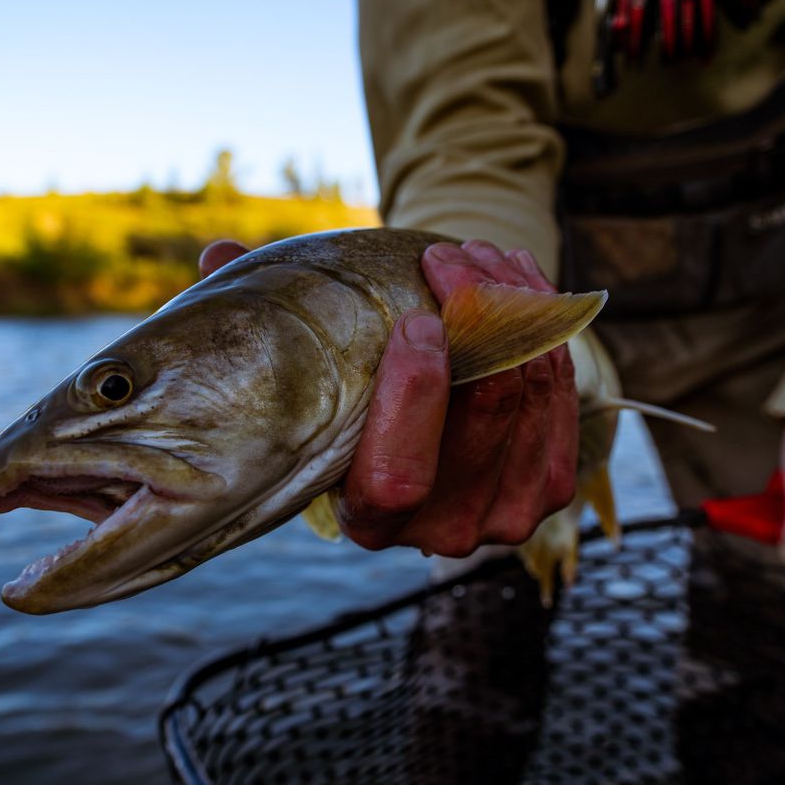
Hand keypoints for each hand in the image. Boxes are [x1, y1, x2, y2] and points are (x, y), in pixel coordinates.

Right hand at [199, 237, 579, 556]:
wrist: (435, 444)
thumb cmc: (355, 404)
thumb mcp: (309, 378)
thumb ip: (268, 325)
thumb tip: (218, 254)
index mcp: (370, 517)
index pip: (400, 477)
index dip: (414, 396)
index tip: (414, 318)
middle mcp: (444, 532)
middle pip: (486, 416)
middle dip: (476, 318)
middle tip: (446, 255)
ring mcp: (509, 512)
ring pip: (534, 391)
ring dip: (516, 305)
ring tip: (481, 253)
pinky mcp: (552, 483)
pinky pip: (565, 391)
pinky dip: (548, 324)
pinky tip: (520, 277)